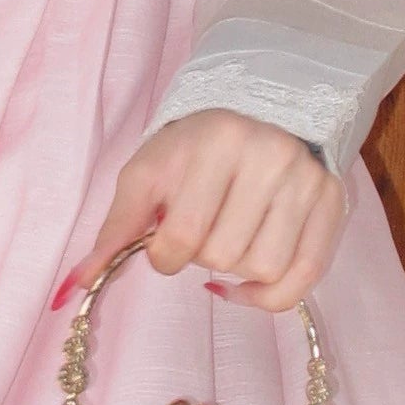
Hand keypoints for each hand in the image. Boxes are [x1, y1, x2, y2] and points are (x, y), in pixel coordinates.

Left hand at [56, 111, 347, 314]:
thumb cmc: (191, 149)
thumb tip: (72, 286)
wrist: (258, 108)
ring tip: (226, 238)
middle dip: (200, 256)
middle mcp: (270, 158)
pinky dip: (268, 296)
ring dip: (235, 270)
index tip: (164, 239)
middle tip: (200, 230)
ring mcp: (307, 182)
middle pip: (224, 255)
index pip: (183, 237)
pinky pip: (303, 279)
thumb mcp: (146, 175)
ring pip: (264, 268)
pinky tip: (245, 283)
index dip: (164, 254)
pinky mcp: (333, 206)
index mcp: (217, 142)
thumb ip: (114, 231)